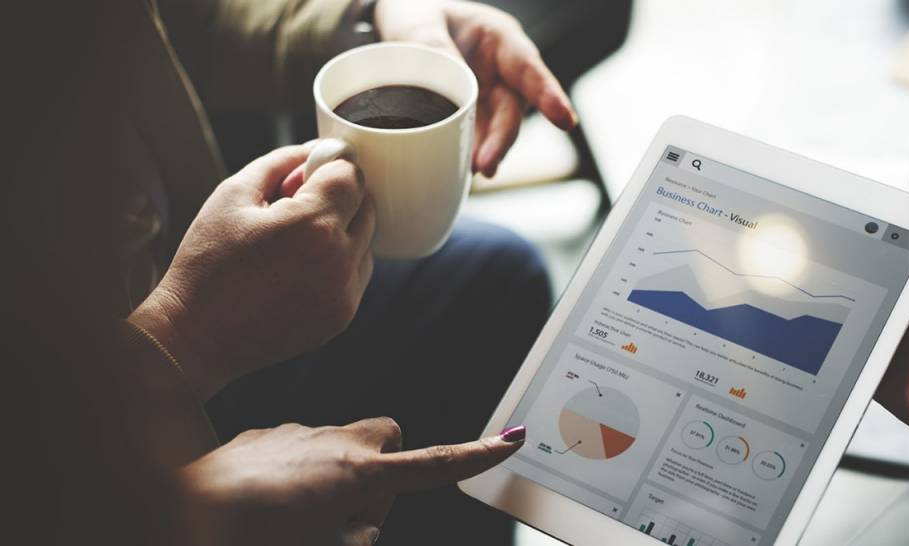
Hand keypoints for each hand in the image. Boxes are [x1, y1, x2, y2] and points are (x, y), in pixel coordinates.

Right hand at [128, 143, 374, 400]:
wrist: (196, 335)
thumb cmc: (207, 264)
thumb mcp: (233, 195)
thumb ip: (280, 162)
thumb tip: (314, 149)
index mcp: (313, 225)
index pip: (352, 176)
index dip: (330, 168)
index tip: (307, 175)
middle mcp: (339, 260)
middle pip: (367, 206)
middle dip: (339, 197)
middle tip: (296, 205)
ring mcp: (344, 293)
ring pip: (366, 241)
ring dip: (342, 230)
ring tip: (293, 241)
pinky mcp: (342, 316)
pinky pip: (357, 273)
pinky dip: (339, 262)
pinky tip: (298, 266)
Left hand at [174, 419, 525, 545]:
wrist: (179, 506)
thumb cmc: (253, 534)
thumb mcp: (325, 544)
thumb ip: (356, 530)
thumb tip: (361, 521)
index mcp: (357, 473)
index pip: (432, 463)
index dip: (474, 456)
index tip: (508, 440)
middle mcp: (334, 442)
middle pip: (387, 437)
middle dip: (382, 471)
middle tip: (349, 516)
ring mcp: (298, 431)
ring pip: (339, 446)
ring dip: (334, 475)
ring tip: (294, 517)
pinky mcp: (265, 432)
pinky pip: (299, 447)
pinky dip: (297, 471)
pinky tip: (264, 501)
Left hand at [375, 0, 577, 176]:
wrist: (403, 29)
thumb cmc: (419, 13)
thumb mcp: (420, 20)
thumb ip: (433, 46)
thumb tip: (451, 84)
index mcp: (499, 39)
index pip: (528, 69)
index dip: (548, 95)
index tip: (565, 121)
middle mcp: (501, 72)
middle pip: (511, 110)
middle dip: (502, 139)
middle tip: (486, 164)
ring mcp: (488, 97)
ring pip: (496, 130)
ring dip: (487, 152)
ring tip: (471, 171)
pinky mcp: (472, 117)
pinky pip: (476, 137)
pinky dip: (469, 154)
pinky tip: (460, 168)